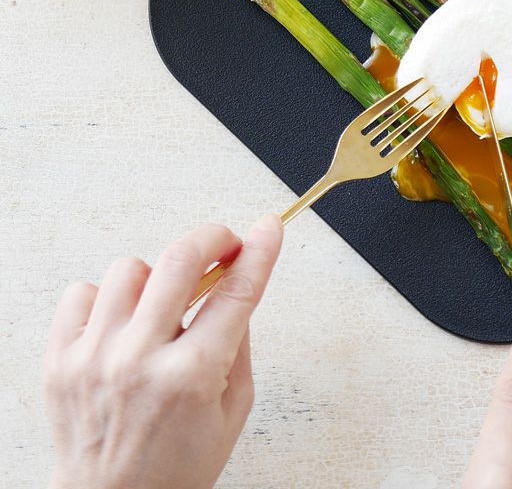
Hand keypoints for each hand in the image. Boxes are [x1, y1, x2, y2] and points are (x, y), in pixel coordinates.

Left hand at [44, 216, 282, 488]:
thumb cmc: (177, 466)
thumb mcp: (234, 409)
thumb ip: (239, 343)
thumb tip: (239, 282)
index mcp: (192, 377)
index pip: (236, 292)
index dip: (260, 251)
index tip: (269, 228)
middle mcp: (139, 361)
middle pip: (180, 259)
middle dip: (212, 238)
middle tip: (223, 246)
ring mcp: (94, 358)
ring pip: (129, 269)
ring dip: (156, 277)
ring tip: (163, 304)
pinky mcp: (59, 361)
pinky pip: (80, 293)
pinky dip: (106, 299)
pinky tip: (122, 322)